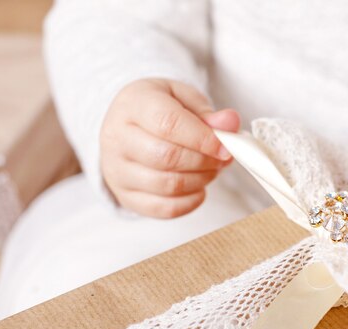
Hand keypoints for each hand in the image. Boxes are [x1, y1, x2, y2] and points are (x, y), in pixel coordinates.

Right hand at [100, 78, 239, 217]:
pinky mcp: (125, 196)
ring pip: (167, 185)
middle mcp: (117, 137)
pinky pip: (164, 209)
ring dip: (200, 181)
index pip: (168, 124)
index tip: (226, 148)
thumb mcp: (183, 99)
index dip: (203, 139)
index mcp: (133, 104)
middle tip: (221, 159)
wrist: (127, 127)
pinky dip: (191, 202)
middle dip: (205, 161)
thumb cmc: (159, 110)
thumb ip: (208, 113)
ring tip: (210, 170)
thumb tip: (230, 123)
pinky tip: (198, 188)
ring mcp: (117, 170)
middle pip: (167, 157)